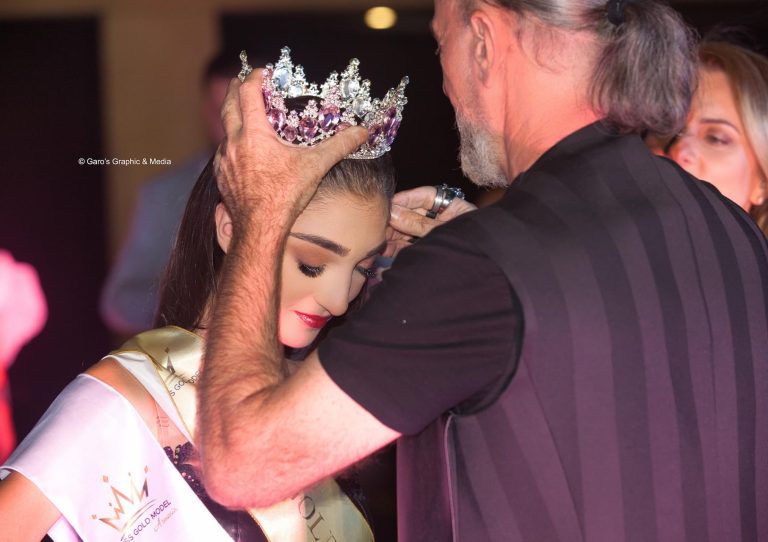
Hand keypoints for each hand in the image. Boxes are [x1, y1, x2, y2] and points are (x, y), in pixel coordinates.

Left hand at [214, 70, 366, 227]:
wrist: (261, 228)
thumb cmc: (285, 196)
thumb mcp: (315, 166)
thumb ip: (338, 146)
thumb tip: (361, 133)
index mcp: (254, 133)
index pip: (249, 93)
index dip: (255, 78)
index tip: (262, 73)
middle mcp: (234, 142)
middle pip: (229, 106)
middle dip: (235, 91)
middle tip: (241, 82)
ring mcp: (225, 161)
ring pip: (224, 132)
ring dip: (233, 120)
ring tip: (243, 117)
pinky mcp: (221, 178)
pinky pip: (223, 154)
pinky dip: (231, 145)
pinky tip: (241, 152)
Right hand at [385, 185, 476, 256]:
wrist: (480, 281)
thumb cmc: (471, 248)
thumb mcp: (443, 231)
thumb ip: (419, 224)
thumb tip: (393, 214)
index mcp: (455, 209)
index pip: (428, 196)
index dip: (408, 198)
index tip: (391, 203)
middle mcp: (444, 222)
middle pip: (415, 215)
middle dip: (397, 220)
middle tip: (381, 224)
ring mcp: (434, 239)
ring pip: (409, 233)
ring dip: (394, 236)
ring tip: (380, 241)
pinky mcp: (426, 255)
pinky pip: (410, 249)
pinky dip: (397, 251)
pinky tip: (386, 252)